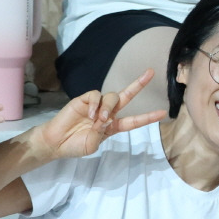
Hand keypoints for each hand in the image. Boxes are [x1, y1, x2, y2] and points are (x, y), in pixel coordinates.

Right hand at [31, 71, 162, 159]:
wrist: (56, 142)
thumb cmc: (75, 146)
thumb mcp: (92, 145)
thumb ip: (100, 133)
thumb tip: (105, 118)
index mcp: (113, 126)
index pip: (133, 120)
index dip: (147, 117)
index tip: (162, 113)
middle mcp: (107, 113)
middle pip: (126, 96)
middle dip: (138, 84)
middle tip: (151, 72)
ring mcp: (96, 105)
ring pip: (112, 97)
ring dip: (108, 108)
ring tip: (98, 119)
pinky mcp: (84, 99)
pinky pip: (95, 96)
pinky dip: (95, 104)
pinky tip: (89, 114)